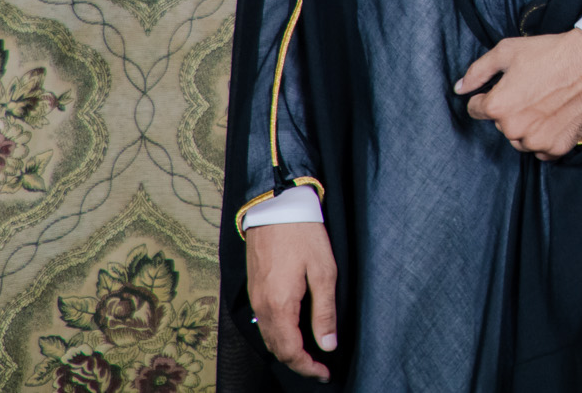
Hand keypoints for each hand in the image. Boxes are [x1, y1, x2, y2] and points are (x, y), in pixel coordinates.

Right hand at [246, 221, 337, 382]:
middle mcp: (262, 306)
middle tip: (320, 367)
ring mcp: (255, 298)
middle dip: (298, 362)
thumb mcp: (324, 272)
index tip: (325, 373)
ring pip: (268, 337)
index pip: (290, 351)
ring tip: (310, 353)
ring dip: (287, 350)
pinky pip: (263, 323)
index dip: (308, 367)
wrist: (277, 207)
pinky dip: (278, 335)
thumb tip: (327, 344)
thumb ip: (325, 311)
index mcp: (279, 306)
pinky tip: (293, 331)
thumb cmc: (304, 235)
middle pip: (277, 349)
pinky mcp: (254, 289)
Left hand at [457, 30, 581, 160]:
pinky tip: (556, 117)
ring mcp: (537, 140)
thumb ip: (478, 71)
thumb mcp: (507, 51)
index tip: (507, 87)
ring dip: (527, 127)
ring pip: (520, 139)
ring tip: (545, 103)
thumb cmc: (550, 53)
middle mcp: (514, 128)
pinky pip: (541, 150)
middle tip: (532, 90)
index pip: (477, 109)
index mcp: (498, 106)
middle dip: (511, 110)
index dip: (489, 96)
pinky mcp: (557, 147)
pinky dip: (545, 137)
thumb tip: (460, 88)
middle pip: (501, 124)